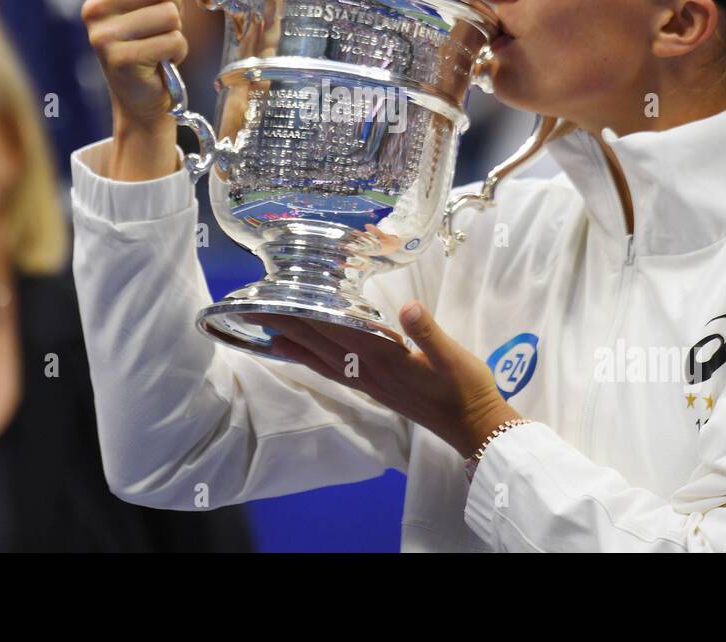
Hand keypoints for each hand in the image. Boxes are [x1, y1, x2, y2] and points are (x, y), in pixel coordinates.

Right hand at [82, 0, 193, 127]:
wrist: (140, 92)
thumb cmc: (149, 36)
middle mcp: (94, 4)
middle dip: (177, 4)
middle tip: (164, 22)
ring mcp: (102, 33)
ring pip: (170, 15)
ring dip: (176, 32)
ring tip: (158, 42)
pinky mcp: (118, 60)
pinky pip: (172, 42)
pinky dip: (176, 53)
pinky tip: (160, 61)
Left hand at [252, 302, 521, 457]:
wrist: (473, 425)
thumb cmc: (465, 387)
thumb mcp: (453, 356)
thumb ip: (428, 332)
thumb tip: (407, 307)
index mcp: (383, 358)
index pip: (333, 330)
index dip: (302, 313)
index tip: (273, 300)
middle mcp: (368, 371)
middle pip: (318, 344)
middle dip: (286, 325)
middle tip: (252, 308)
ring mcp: (369, 382)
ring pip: (322, 359)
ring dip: (294, 343)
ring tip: (267, 330)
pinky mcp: (375, 389)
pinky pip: (334, 372)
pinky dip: (313, 361)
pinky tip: (304, 355)